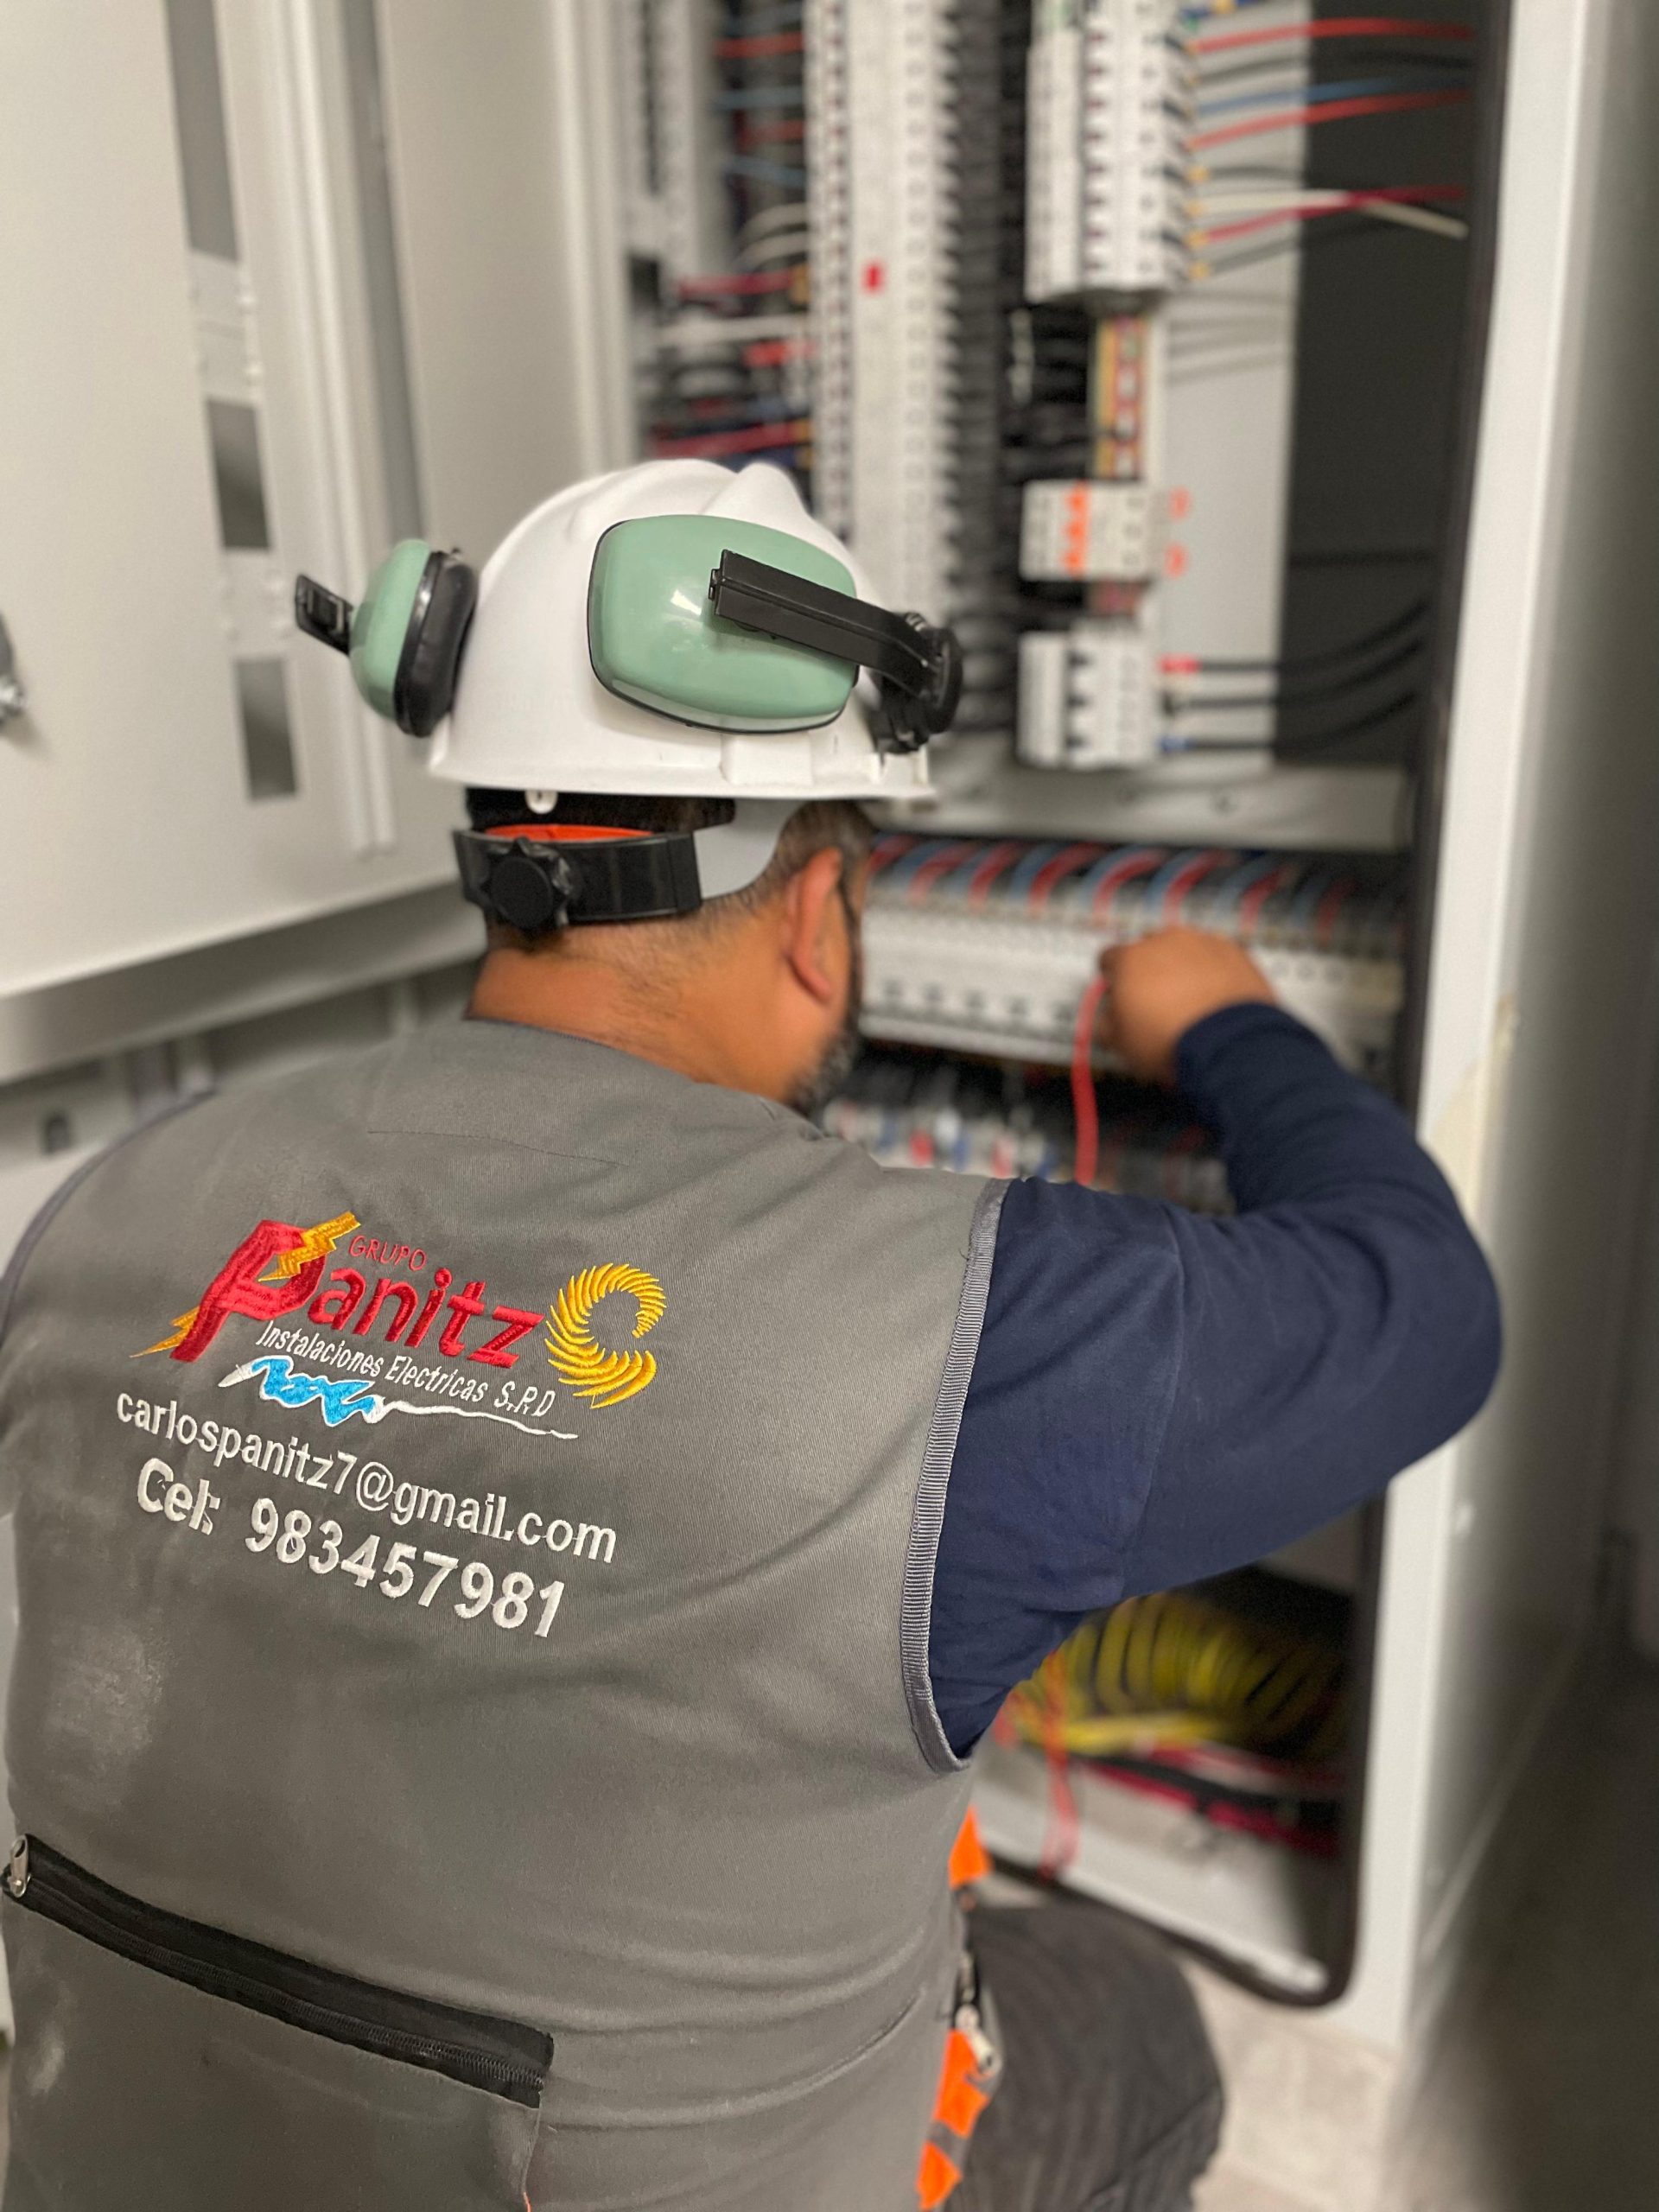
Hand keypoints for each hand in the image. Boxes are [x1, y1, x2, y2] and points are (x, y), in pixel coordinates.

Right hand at [1096, 927, 1276, 1085]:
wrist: (1228, 1044)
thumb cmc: (1170, 1041)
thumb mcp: (1121, 1043)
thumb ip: (1107, 1023)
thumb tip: (1110, 1020)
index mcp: (1130, 958)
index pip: (1109, 958)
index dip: (1113, 978)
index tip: (1120, 993)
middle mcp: (1165, 941)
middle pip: (1149, 948)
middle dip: (1150, 970)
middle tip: (1157, 1000)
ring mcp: (1202, 942)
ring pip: (1185, 950)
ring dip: (1183, 968)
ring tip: (1191, 1001)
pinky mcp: (1235, 952)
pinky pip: (1216, 958)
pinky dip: (1214, 972)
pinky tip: (1215, 998)